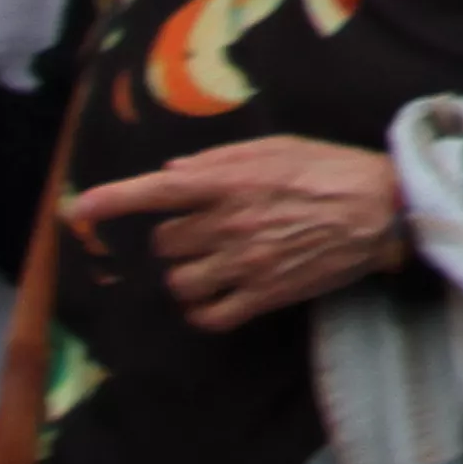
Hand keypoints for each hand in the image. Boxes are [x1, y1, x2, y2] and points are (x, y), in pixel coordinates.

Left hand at [65, 136, 408, 332]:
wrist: (384, 211)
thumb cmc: (331, 170)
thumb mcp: (278, 147)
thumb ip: (220, 160)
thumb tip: (169, 175)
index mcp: (232, 182)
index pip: (157, 192)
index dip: (112, 201)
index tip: (77, 210)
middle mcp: (230, 224)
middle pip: (165, 242)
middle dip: (178, 235)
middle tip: (210, 226)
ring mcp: (245, 264)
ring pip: (178, 281)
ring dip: (187, 272)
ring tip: (215, 261)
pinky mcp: (263, 296)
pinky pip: (207, 316)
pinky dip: (201, 310)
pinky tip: (215, 294)